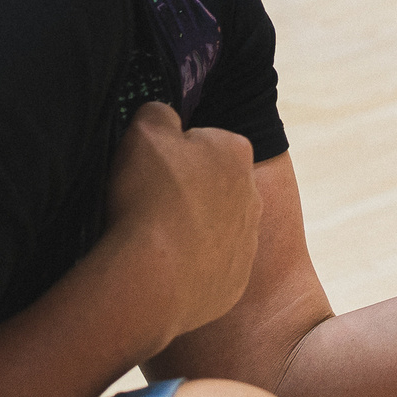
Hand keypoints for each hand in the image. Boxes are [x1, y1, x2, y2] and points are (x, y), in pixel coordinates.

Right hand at [102, 104, 261, 349]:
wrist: (155, 279)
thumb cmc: (149, 198)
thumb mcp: (143, 132)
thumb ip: (157, 114)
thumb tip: (163, 118)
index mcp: (236, 152)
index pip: (201, 142)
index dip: (169, 154)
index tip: (147, 171)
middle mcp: (253, 196)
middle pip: (210, 185)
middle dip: (183, 192)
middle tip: (146, 205)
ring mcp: (248, 243)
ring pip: (211, 227)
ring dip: (186, 230)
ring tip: (151, 239)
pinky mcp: (235, 282)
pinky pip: (208, 267)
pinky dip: (187, 267)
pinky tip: (161, 268)